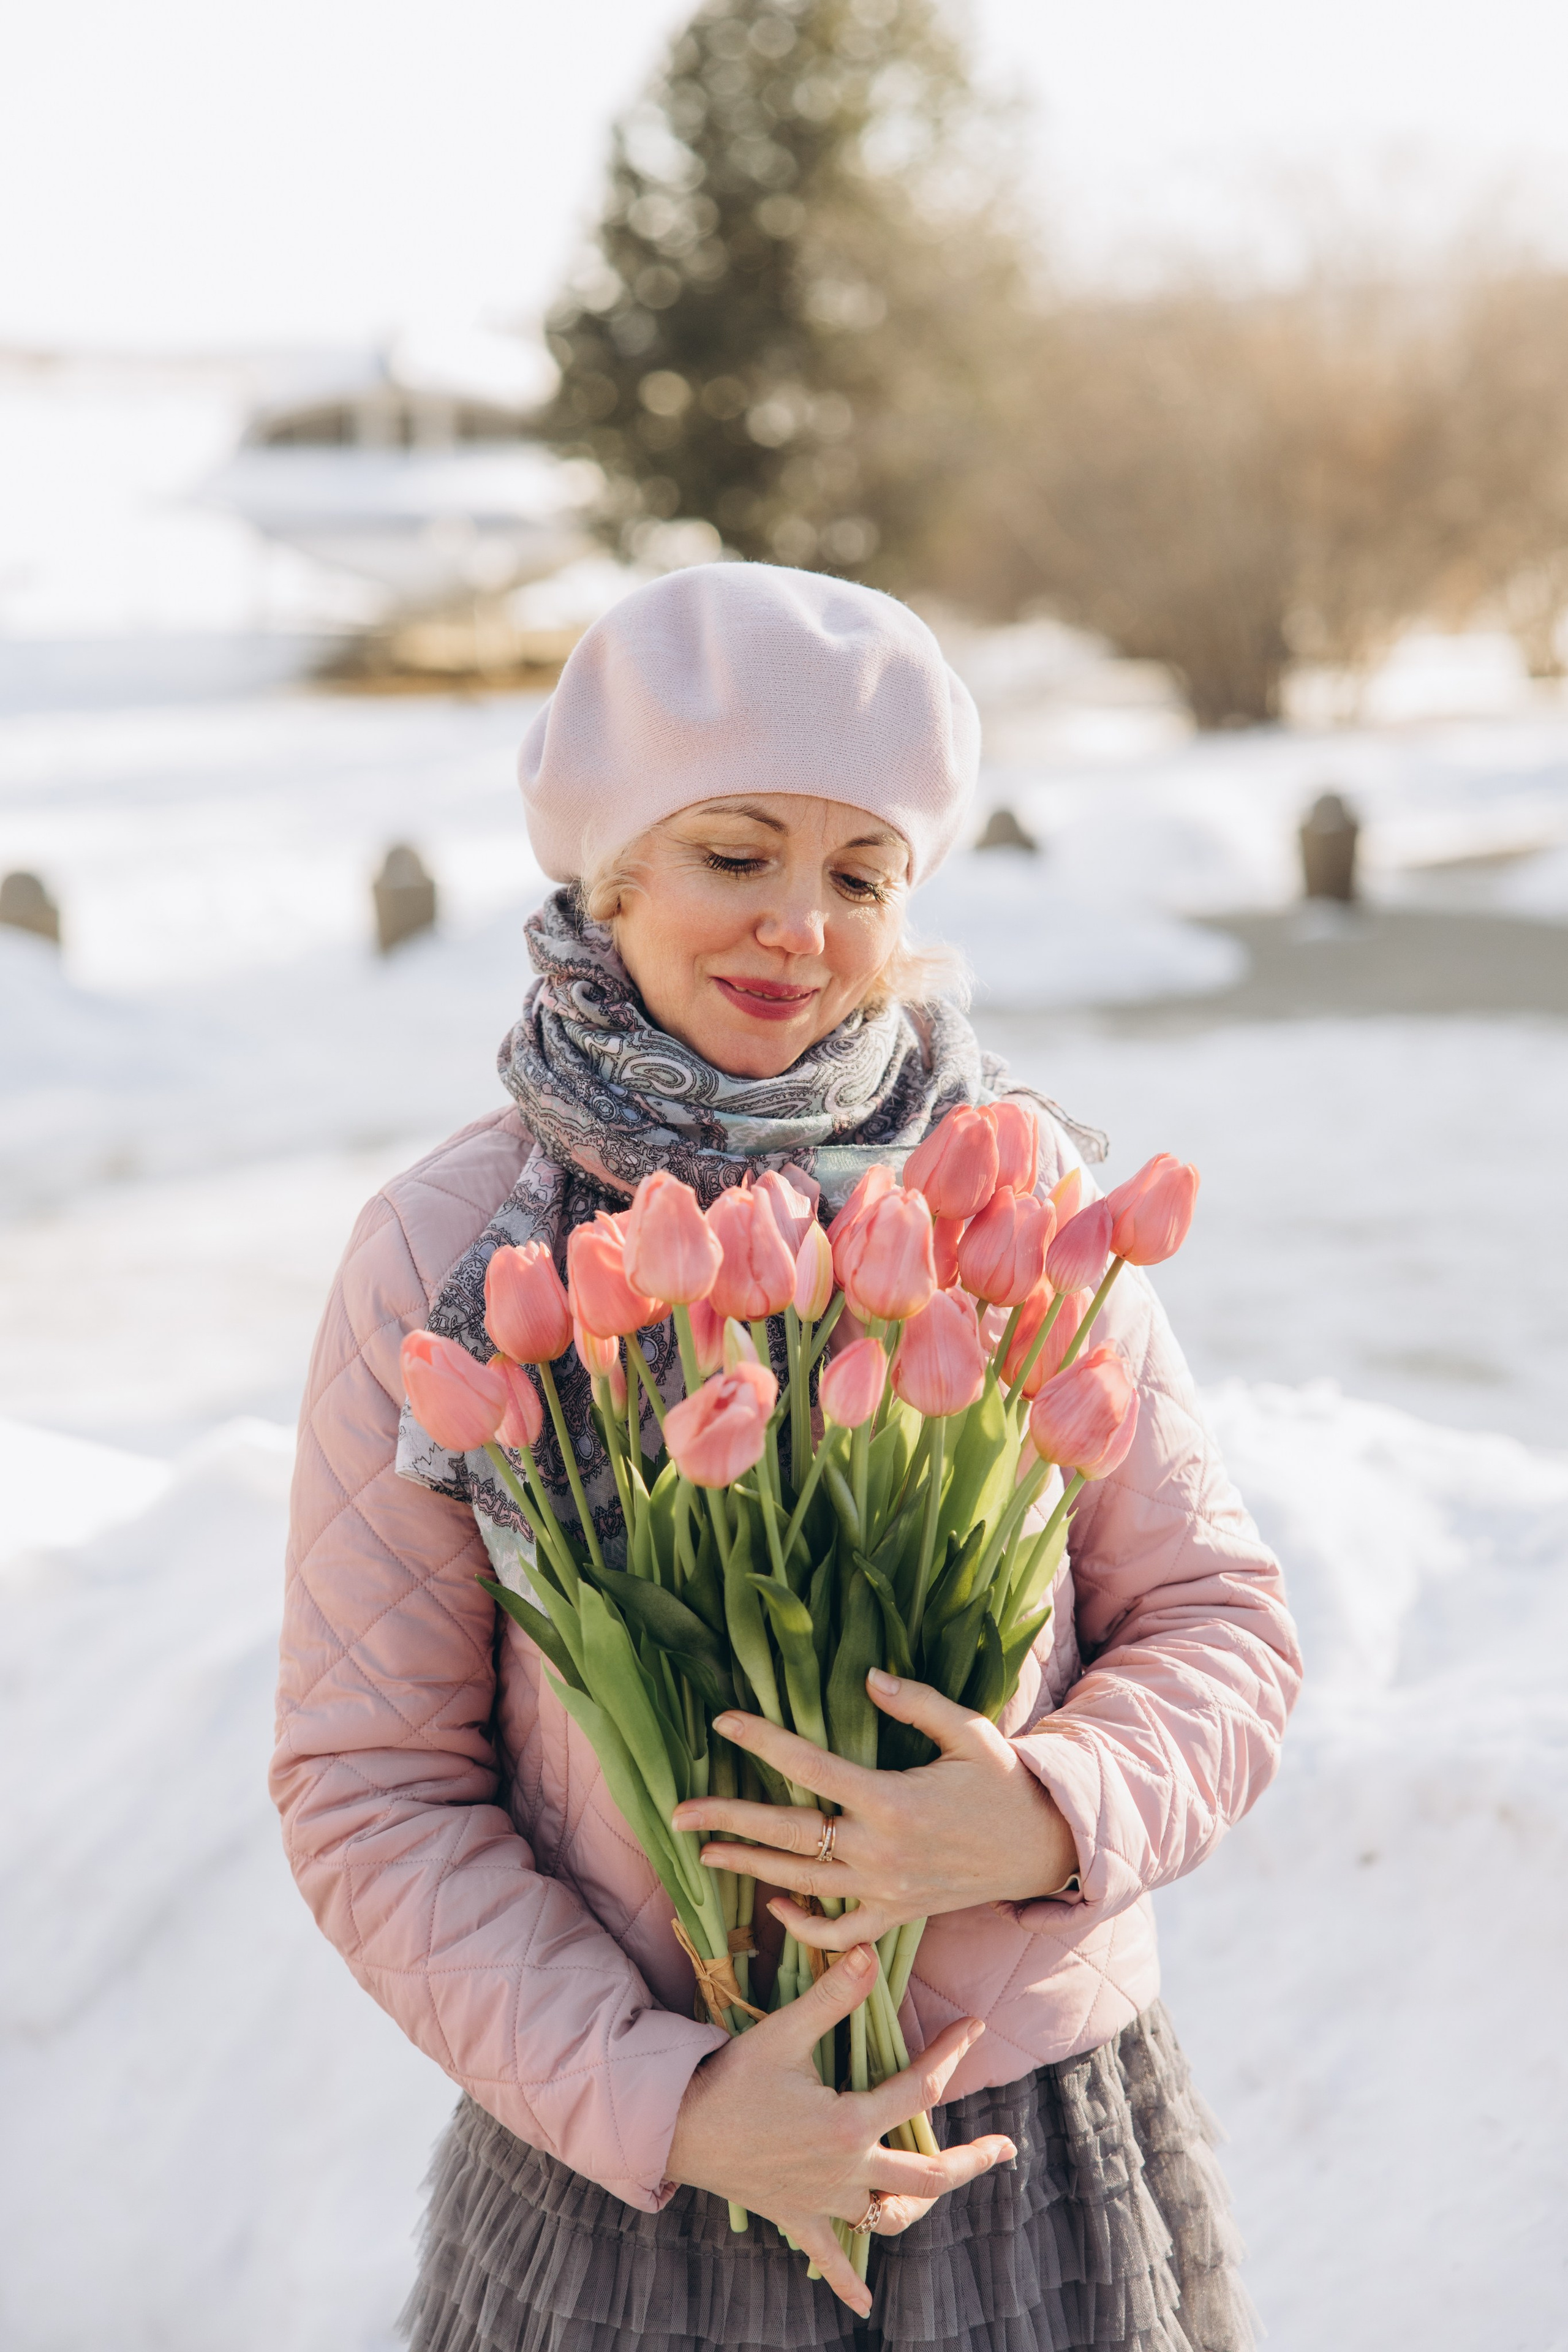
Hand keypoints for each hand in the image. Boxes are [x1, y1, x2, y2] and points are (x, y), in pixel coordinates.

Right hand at [663, 1942, 1015, 2315]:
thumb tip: (869, 1951)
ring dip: (920, 2206)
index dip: (952, 2053)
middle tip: (1005, 2148)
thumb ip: (833, 1996)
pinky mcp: (797, 2216)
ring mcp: (823, 2200)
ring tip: (942, 2186)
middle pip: (927, 2178)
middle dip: (972, 2161)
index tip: (975, 2026)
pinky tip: (864, 2304)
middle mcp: (845, 2170)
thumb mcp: (783, 2031)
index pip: (919, 2088)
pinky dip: (849, 2281)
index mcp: (849, 2124)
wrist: (677, 2128)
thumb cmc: (732, 2077)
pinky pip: (829, 2258)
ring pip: (888, 2217)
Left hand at [673, 1671, 1078, 1952]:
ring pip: (802, 1882)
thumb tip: (866, 1678)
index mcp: (892, 1799)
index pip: (810, 1767)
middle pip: (788, 1833)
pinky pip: (841, 1932)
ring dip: (750, 1866)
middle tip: (678, 1813)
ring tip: (705, 1851)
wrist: (1044, 1847)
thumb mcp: (968, 1731)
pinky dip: (806, 1927)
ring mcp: (886, 1888)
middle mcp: (881, 1850)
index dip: (762, 1742)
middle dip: (729, 1821)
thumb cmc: (1005, 1780)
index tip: (722, 1724)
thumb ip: (915, 1703)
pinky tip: (776, 1908)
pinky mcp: (897, 1914)